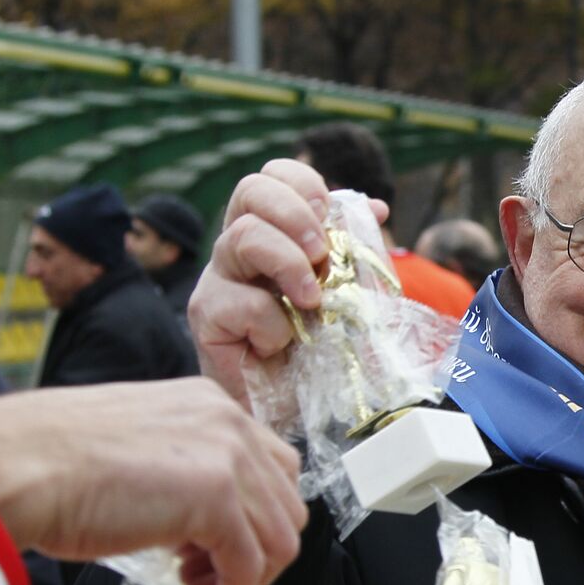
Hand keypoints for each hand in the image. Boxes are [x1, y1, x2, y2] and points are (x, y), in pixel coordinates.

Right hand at [0, 377, 307, 584]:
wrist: (10, 465)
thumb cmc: (48, 463)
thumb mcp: (138, 452)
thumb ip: (183, 473)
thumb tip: (205, 525)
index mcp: (210, 405)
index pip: (270, 469)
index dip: (251, 521)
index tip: (212, 554)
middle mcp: (228, 421)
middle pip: (285, 505)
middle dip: (254, 554)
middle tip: (205, 584)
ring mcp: (227, 456)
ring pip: (278, 539)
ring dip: (243, 583)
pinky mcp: (215, 497)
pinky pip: (249, 565)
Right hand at [186, 159, 388, 408]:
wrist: (296, 408)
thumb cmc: (319, 347)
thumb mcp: (349, 292)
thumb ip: (357, 251)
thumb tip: (377, 209)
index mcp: (271, 230)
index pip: (273, 176)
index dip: (301, 181)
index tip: (328, 210)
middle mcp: (239, 247)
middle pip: (250, 190)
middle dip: (294, 212)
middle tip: (321, 252)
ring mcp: (218, 279)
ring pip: (242, 237)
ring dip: (288, 264)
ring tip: (313, 300)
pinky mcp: (206, 316)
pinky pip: (239, 300)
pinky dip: (271, 322)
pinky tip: (281, 344)